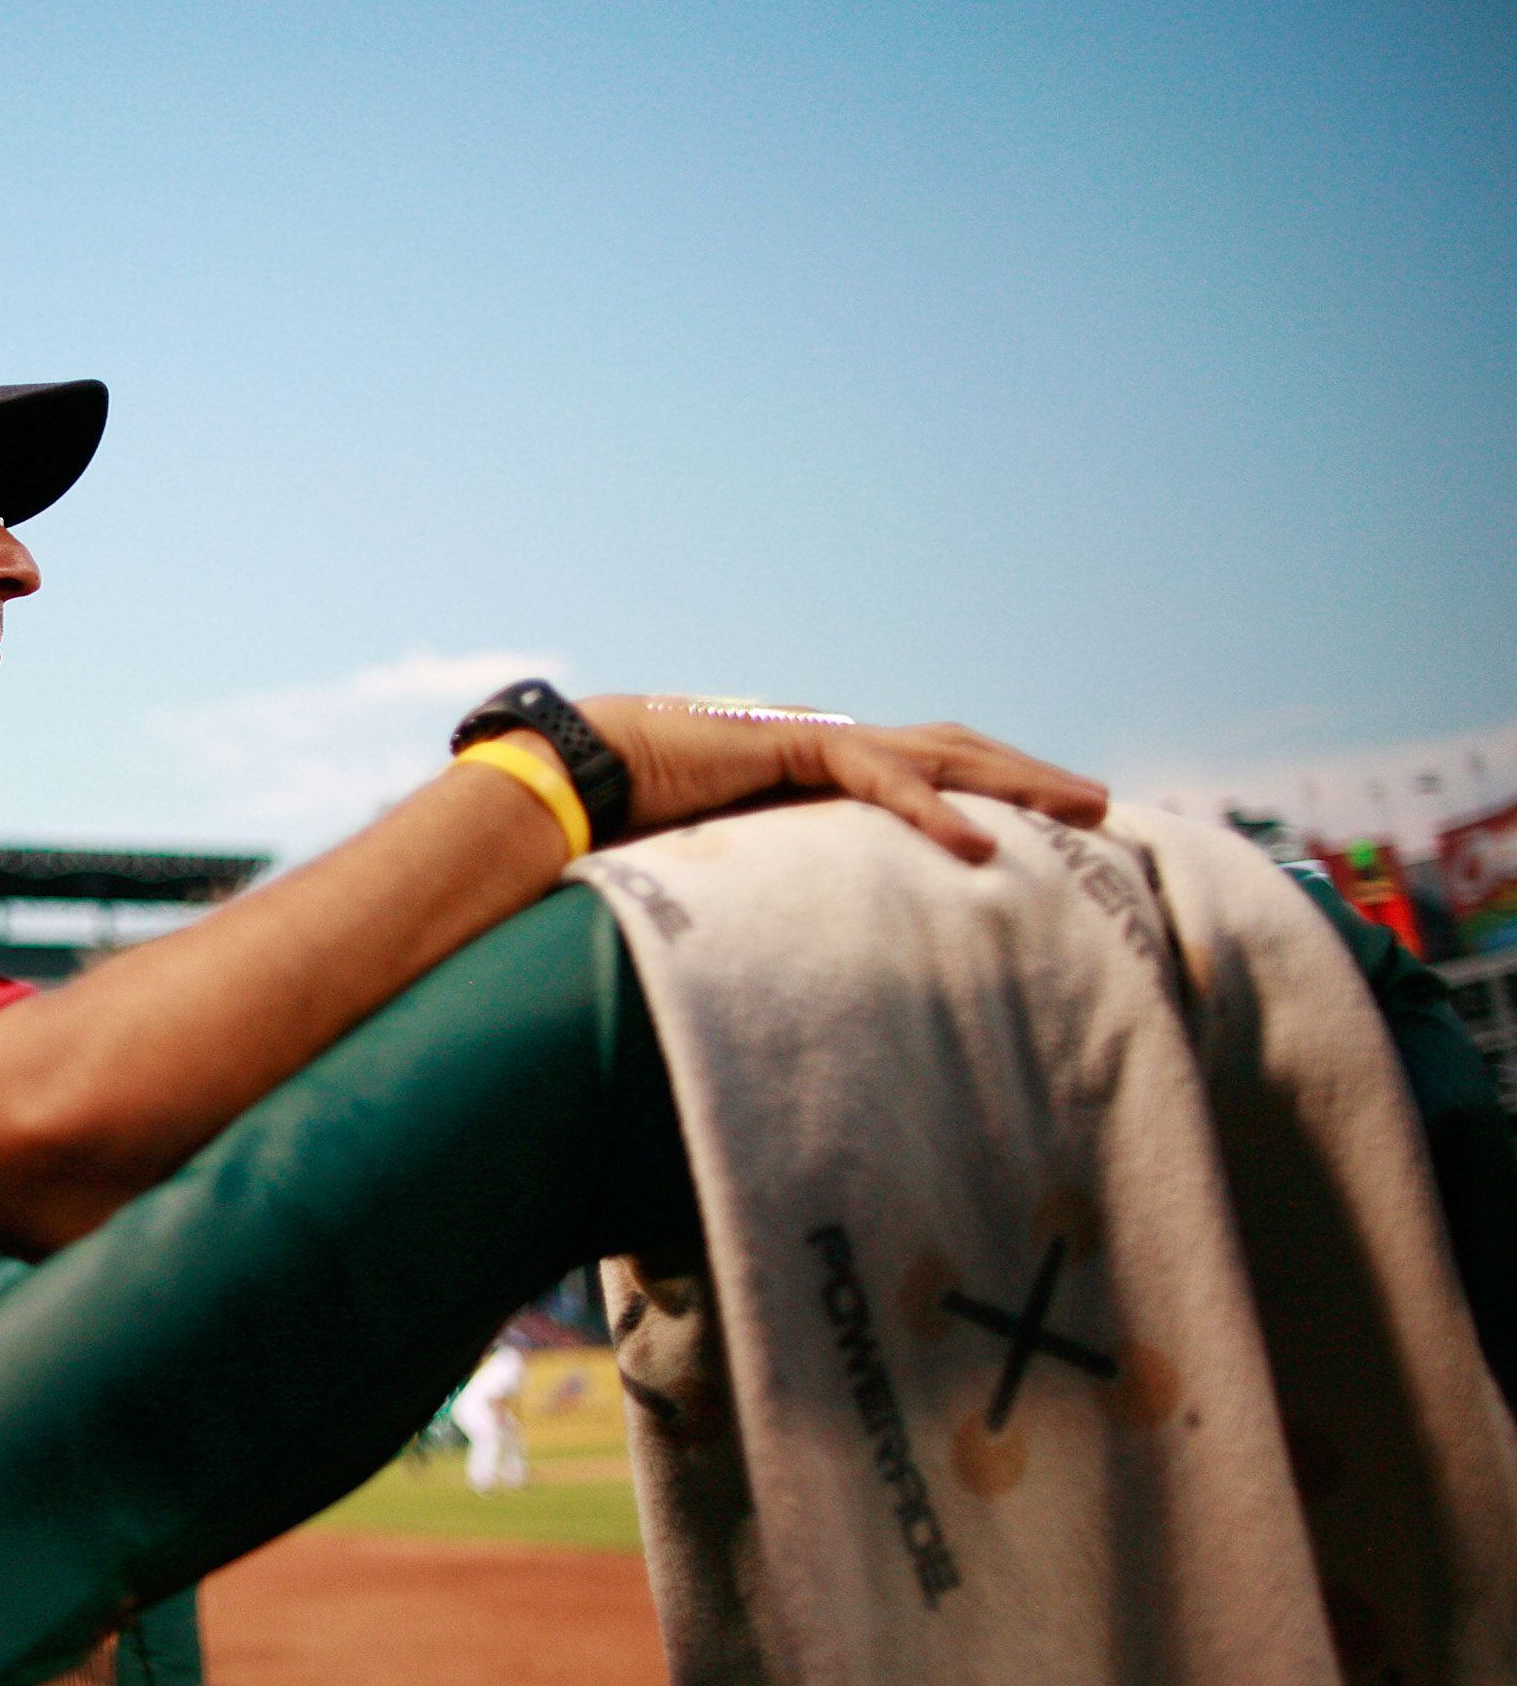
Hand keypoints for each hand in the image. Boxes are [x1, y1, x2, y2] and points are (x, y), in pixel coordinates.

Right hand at [578, 698, 1108, 862]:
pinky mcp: (797, 745)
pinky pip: (879, 777)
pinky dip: (930, 812)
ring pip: (944, 753)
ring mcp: (820, 738)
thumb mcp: (742, 865)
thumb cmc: (642, 828)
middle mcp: (835, 746)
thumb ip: (790, 882)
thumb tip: (814, 947)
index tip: (1047, 824)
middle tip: (1102, 808)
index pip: (930, 771)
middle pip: (958, 752)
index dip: (991, 789)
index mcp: (826, 771)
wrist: (584, 779)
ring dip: (1018, 780)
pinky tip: (976, 848)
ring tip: (1084, 810)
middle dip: (1032, 778)